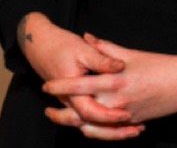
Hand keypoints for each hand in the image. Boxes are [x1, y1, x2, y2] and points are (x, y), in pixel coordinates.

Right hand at [17, 14, 140, 138]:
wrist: (39, 45)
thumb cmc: (61, 46)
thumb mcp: (83, 50)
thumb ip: (102, 60)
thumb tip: (120, 66)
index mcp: (71, 90)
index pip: (89, 111)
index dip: (108, 115)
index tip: (126, 115)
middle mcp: (70, 101)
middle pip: (90, 126)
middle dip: (113, 131)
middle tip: (136, 129)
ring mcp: (71, 103)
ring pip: (89, 126)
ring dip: (111, 131)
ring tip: (134, 130)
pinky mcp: (74, 101)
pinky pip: (89, 118)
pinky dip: (105, 123)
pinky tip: (123, 121)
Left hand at [42, 35, 176, 123]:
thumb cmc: (160, 65)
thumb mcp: (131, 54)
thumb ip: (105, 48)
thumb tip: (87, 37)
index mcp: (115, 81)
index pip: (79, 86)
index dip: (61, 87)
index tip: (48, 86)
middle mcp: (117, 101)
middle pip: (81, 113)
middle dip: (61, 114)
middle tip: (48, 111)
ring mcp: (124, 115)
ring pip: (92, 127)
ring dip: (75, 126)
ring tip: (64, 120)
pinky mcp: (132, 123)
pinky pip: (108, 131)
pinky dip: (95, 131)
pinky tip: (87, 126)